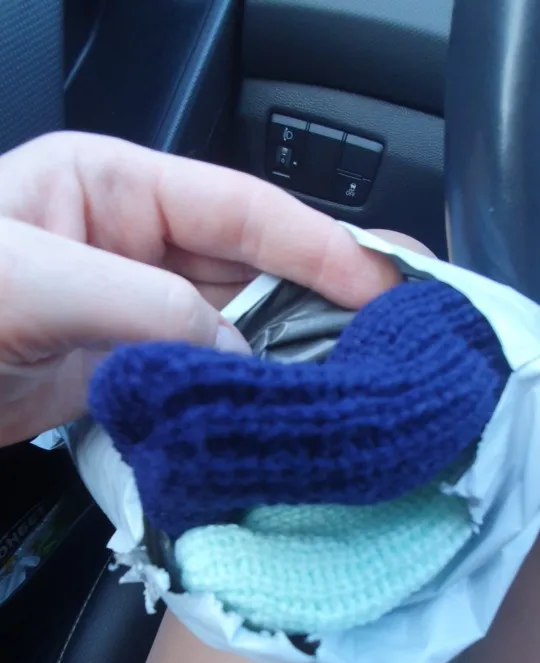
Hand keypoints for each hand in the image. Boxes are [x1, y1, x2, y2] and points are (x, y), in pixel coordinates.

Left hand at [0, 131, 400, 445]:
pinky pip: (200, 374)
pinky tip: (274, 411)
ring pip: (232, 325)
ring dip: (283, 355)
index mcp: (111, 185)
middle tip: (383, 340)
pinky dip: (239, 394)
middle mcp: (131, 242)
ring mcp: (130, 308)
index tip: (379, 283)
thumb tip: (235, 350)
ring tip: (343, 384)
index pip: (239, 206)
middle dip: (317, 300)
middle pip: (249, 265)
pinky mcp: (122, 368)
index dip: (319, 242)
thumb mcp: (32, 280)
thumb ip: (144, 306)